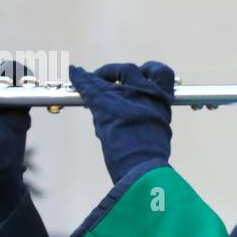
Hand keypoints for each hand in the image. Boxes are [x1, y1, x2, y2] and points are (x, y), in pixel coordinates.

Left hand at [68, 61, 175, 183]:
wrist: (142, 165)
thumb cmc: (152, 157)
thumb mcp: (160, 134)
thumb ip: (152, 121)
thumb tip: (144, 122)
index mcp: (161, 102)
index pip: (162, 74)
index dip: (151, 71)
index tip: (144, 75)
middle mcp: (143, 93)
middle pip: (130, 70)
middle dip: (118, 72)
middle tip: (110, 79)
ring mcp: (122, 96)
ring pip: (107, 76)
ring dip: (97, 77)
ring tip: (89, 77)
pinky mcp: (102, 102)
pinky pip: (87, 84)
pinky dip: (79, 78)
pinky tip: (74, 73)